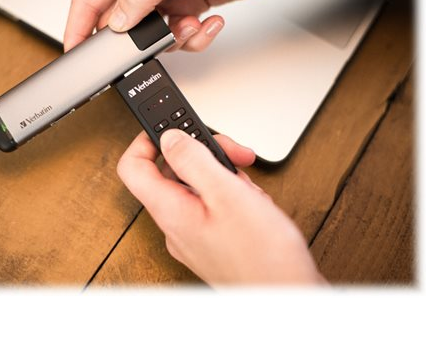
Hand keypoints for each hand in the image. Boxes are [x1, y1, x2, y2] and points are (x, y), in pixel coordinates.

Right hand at [64, 0, 322, 51]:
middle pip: (123, 20)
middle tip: (158, 43)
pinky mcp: (191, 4)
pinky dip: (196, 36)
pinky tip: (212, 21)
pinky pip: (180, 34)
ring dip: (175, 40)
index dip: (78, 24)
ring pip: (154, 33)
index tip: (73, 51)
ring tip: (196, 24)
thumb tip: (117, 20)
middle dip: (141, 40)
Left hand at [116, 129, 325, 285]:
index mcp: (171, 211)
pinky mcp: (213, 240)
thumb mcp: (227, 194)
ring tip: (250, 189)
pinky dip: (233, 196)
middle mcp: (176, 225)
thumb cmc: (264, 258)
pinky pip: (213, 206)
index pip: (134, 167)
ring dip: (224, 176)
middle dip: (204, 155)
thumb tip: (170, 138)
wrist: (291, 298)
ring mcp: (194, 234)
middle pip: (173, 173)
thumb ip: (193, 160)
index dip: (146, 141)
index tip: (170, 128)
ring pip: (197, 187)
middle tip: (232, 153)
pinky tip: (254, 204)